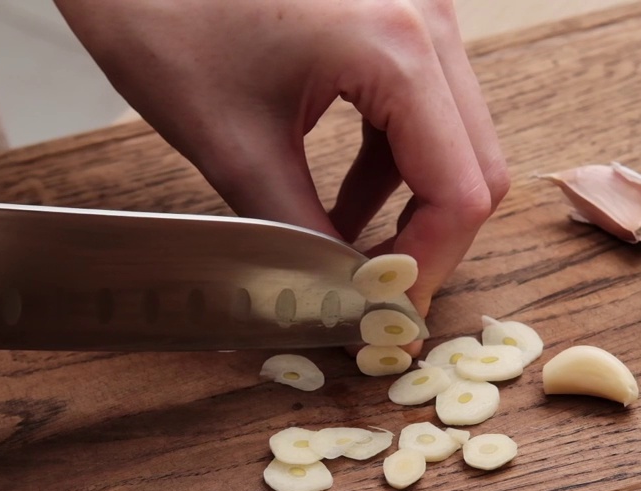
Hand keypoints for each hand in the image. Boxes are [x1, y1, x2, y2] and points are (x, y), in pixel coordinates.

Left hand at [54, 0, 509, 314]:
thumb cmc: (164, 15)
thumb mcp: (232, 147)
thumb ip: (297, 238)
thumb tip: (340, 304)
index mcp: (397, 47)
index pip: (461, 191)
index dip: (428, 266)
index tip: (386, 310)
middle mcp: (428, 19)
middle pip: (476, 165)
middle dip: (430, 242)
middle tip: (376, 294)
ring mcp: (419, 9)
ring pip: (455, 139)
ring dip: (412, 206)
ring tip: (351, 255)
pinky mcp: (396, 13)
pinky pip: (423, 108)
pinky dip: (393, 165)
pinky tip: (343, 204)